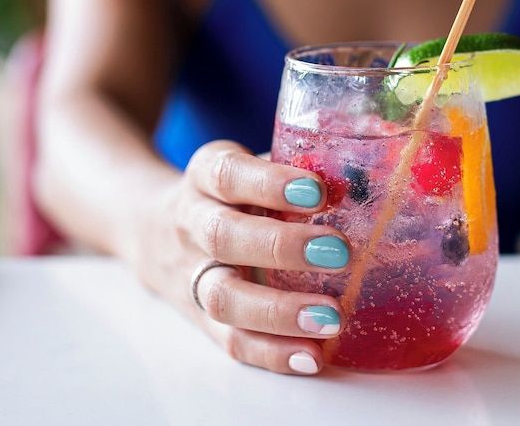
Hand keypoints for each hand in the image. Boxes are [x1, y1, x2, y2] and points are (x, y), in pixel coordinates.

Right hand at [123, 140, 349, 374]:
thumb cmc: (228, 193)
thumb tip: (370, 162)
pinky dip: (272, 353)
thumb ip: (299, 163)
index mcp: (205, 177)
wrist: (149, 228)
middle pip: (223, 237)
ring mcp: (192, 276)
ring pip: (223, 298)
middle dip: (281, 247)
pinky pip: (231, 341)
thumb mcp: (249, 165)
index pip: (229, 175)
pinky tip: (313, 356)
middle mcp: (191, 224)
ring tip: (331, 317)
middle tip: (338, 251)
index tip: (317, 191)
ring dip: (279, 312)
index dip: (270, 183)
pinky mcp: (201, 320)